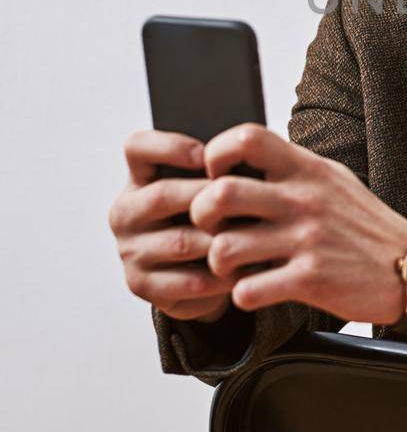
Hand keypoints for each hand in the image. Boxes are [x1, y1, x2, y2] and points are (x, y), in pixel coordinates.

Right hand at [109, 130, 235, 322]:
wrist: (200, 275)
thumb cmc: (210, 220)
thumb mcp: (209, 191)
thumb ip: (216, 173)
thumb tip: (244, 162)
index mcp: (139, 179)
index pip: (137, 148)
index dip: (170, 146)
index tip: (206, 154)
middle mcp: (125, 212)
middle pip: (162, 195)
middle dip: (208, 196)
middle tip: (246, 200)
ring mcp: (130, 251)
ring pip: (180, 241)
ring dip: (221, 240)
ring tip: (255, 235)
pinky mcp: (141, 285)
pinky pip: (188, 281)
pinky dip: (221, 276)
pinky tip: (245, 270)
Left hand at [188, 123, 406, 324]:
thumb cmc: (364, 225)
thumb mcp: (333, 180)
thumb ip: (291, 166)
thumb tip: (245, 153)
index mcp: (307, 169)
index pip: (245, 137)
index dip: (215, 155)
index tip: (215, 178)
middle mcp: (304, 199)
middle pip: (220, 193)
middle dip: (200, 215)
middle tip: (212, 229)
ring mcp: (307, 240)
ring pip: (224, 249)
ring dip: (217, 263)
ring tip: (232, 267)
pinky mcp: (311, 280)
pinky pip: (248, 291)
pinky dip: (242, 295)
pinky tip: (256, 290)